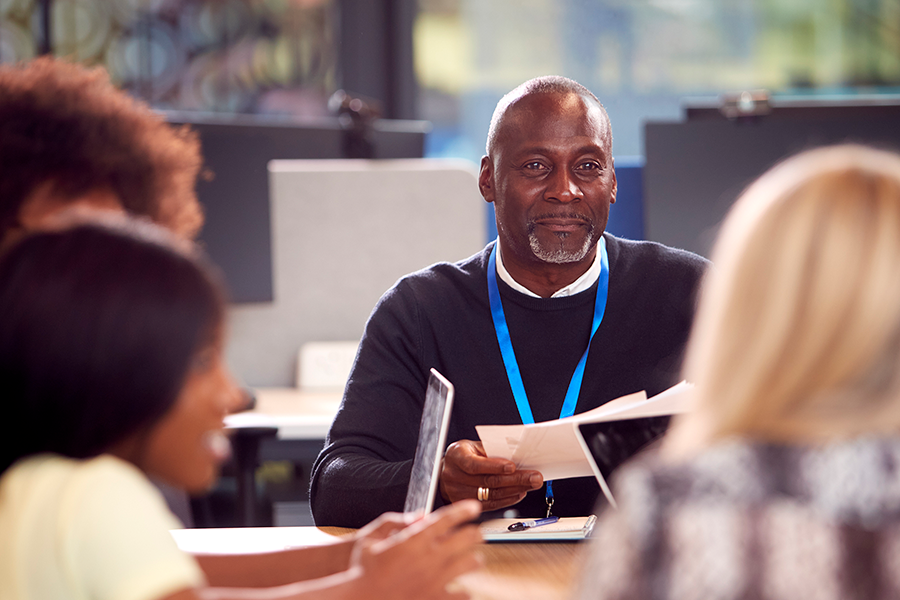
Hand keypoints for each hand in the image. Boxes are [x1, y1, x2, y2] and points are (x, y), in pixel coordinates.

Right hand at [348, 500, 483, 599]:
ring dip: (474, 560)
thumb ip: (394, 522)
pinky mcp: (434, 599)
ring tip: (475, 560)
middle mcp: (428, 558)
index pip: (446, 519)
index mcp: (413, 540)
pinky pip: (461, 594)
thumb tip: (420, 516)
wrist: (360, 599)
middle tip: (477, 533)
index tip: (474, 507)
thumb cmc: (361, 569)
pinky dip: (465, 592)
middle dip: (474, 533)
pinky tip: (464, 590)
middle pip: (464, 539)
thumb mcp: (370, 538)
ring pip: (468, 564)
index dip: (463, 510)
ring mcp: (434, 579)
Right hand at [439, 440, 542, 510]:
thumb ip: (490, 450)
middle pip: (487, 481)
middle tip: (534, 477)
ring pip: (491, 494)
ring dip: (515, 490)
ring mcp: (458, 493)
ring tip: (531, 485)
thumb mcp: (473, 446)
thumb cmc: (463, 455)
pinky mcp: (466, 505)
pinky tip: (519, 493)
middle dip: (515, 479)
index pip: (474, 464)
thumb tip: (516, 455)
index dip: (494, 466)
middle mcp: (454, 476)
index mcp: (456, 456)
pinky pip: (491, 504)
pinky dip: (508, 499)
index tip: (513, 467)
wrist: (446, 470)